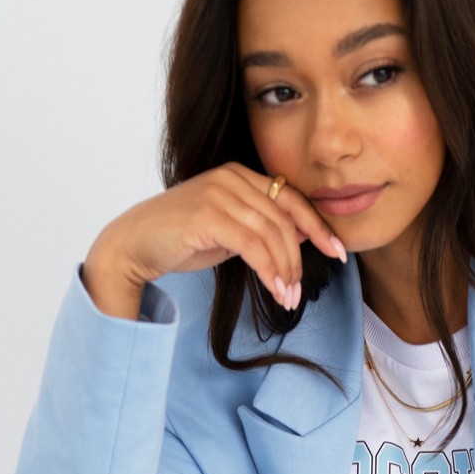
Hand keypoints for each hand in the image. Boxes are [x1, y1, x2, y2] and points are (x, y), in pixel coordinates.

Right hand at [82, 163, 345, 319]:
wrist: (135, 244)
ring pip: (272, 234)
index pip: (292, 199)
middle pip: (285, 220)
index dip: (319, 226)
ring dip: (285, 271)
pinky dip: (270, 271)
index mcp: (240, 175)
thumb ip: (260, 229)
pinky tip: (276, 290)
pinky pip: (254, 245)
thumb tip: (300, 241)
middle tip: (299, 291)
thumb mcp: (230, 231)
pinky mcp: (208, 215)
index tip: (339, 253)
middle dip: (300, 259)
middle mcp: (232, 177)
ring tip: (288, 297)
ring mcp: (219, 193)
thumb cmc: (182, 239)